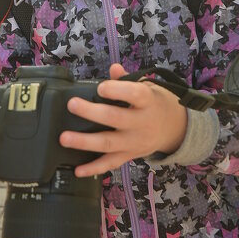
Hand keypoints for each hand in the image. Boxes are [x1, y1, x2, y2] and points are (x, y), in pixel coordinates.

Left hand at [59, 64, 187, 176]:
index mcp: (147, 101)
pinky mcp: (129, 155)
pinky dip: (93, 168)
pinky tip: (77, 169)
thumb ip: (127, 79)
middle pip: (115, 118)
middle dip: (92, 113)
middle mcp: (142, 123)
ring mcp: (134, 142)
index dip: (117, 90)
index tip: (101, 88)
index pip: (135, 94)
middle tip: (72, 105)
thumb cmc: (153, 103)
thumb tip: (114, 68)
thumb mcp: (147, 87)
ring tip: (65, 138)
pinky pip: (110, 163)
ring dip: (85, 142)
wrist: (174, 128)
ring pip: (108, 143)